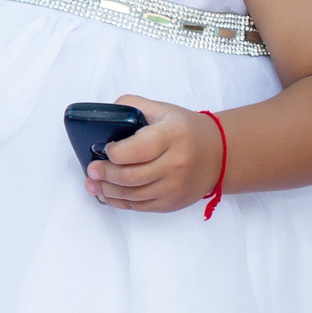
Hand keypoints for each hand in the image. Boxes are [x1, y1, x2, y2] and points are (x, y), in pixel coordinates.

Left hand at [87, 96, 223, 212]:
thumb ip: (133, 106)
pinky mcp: (171, 203)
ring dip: (107, 190)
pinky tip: (107, 194)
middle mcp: (175, 164)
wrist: (219, 154)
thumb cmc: (186, 130)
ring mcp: (174, 187)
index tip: (105, 149)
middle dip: (104, 173)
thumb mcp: (163, 110)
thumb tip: (105, 114)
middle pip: (130, 175)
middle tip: (92, 169)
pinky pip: (140, 206)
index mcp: (172, 136)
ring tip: (92, 183)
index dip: (114, 152)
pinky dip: (119, 202)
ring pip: (132, 194)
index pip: (135, 150)